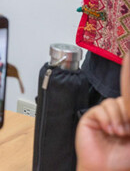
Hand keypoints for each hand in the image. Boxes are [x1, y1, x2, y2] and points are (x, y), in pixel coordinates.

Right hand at [76, 53, 129, 170]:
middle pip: (124, 98)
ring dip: (118, 119)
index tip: (129, 56)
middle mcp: (118, 113)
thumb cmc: (123, 158)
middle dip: (125, 112)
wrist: (106, 170)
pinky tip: (109, 130)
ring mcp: (104, 114)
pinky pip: (101, 109)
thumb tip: (125, 100)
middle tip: (126, 130)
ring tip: (119, 134)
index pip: (128, 96)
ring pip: (114, 103)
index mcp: (128, 116)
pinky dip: (107, 119)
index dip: (128, 77)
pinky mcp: (91, 117)